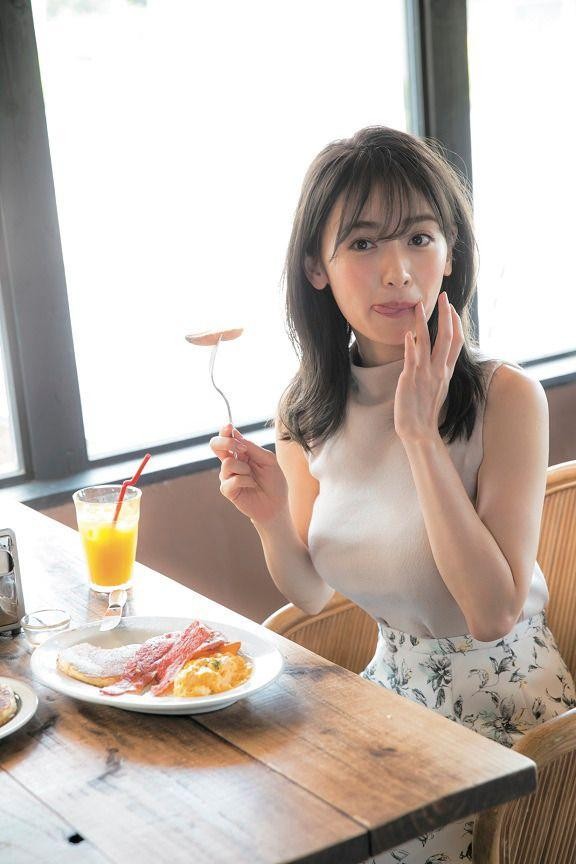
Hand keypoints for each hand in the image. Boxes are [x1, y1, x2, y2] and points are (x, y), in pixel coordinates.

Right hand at [210, 424, 288, 523]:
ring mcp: (227, 476)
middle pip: (216, 445)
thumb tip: (236, 436)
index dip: (225, 431)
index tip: (229, 427)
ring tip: (253, 478)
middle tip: (241, 450)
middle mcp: (232, 462)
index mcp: (241, 452)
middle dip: (225, 442)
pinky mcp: (227, 490)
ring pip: (227, 464)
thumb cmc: (274, 481)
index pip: (228, 437)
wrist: (276, 505)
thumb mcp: (268, 460)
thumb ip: (252, 448)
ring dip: (244, 469)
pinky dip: (245, 481)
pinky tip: (252, 486)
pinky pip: (231, 480)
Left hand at [394, 291, 463, 443]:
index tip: (452, 307)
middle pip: (447, 337)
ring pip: (427, 343)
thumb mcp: (436, 386)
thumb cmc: (424, 409)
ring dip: (423, 322)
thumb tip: (433, 355)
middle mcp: (438, 370)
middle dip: (445, 315)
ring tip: (419, 305)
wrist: (419, 430)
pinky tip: (408, 334)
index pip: (456, 342)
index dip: (455, 323)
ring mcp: (425, 374)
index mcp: (445, 371)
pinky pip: (412, 359)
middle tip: (444, 296)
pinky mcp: (410, 380)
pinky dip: (411, 346)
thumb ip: (436, 370)